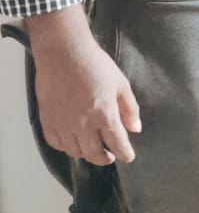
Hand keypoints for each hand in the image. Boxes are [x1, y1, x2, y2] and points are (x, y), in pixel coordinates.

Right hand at [26, 7, 141, 165]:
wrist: (65, 55)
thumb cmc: (95, 65)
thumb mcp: (121, 84)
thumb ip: (130, 109)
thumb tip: (136, 129)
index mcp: (105, 114)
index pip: (117, 143)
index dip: (124, 153)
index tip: (128, 157)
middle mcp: (83, 124)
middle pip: (95, 153)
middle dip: (105, 158)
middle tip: (110, 156)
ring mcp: (63, 124)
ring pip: (75, 152)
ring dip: (86, 154)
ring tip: (93, 149)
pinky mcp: (48, 121)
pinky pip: (56, 144)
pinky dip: (66, 148)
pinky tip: (73, 142)